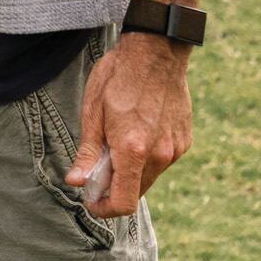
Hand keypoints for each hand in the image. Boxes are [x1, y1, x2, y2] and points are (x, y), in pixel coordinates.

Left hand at [66, 31, 191, 216]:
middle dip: (114, 189)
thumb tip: (76, 182)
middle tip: (96, 170)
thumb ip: (88, 152)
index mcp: (133, 149)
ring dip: (130, 172)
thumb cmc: (118, 77)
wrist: (156, 52)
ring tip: (114, 144)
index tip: (91, 200)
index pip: (124, 202)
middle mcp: (159, 154)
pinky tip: (134, 133)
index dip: (105, 208)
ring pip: (150, 177)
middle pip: (137, 192)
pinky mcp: (183, 141)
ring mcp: (175, 149)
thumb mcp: (92, 111)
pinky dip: (146, 158)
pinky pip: (162, 161)